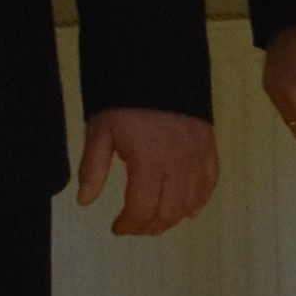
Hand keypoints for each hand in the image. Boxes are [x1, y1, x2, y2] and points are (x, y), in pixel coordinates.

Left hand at [76, 106, 219, 234]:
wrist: (158, 68)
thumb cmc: (125, 100)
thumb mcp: (100, 131)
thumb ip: (92, 169)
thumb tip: (84, 201)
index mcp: (148, 162)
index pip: (141, 209)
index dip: (128, 225)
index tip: (117, 227)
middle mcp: (177, 164)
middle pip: (167, 212)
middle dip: (148, 226)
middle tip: (134, 227)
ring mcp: (197, 156)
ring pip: (190, 203)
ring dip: (173, 219)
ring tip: (156, 221)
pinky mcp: (209, 148)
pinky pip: (210, 183)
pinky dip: (200, 201)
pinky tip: (190, 210)